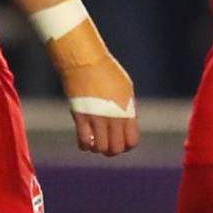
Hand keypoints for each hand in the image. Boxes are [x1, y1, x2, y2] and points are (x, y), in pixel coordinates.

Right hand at [46, 16, 139, 156]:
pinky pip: (84, 141)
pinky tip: (86, 139)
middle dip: (112, 150)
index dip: (127, 146)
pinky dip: (85, 145)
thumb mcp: (125, 89)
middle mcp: (113, 117)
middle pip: (116, 148)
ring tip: (96, 142)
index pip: (132, 141)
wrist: (86, 62)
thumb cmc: (106, 72)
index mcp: (127, 110)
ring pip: (100, 148)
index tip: (122, 142)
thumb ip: (127, 108)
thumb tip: (126, 124)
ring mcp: (97, 118)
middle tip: (108, 145)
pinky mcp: (81, 117)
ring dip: (98, 148)